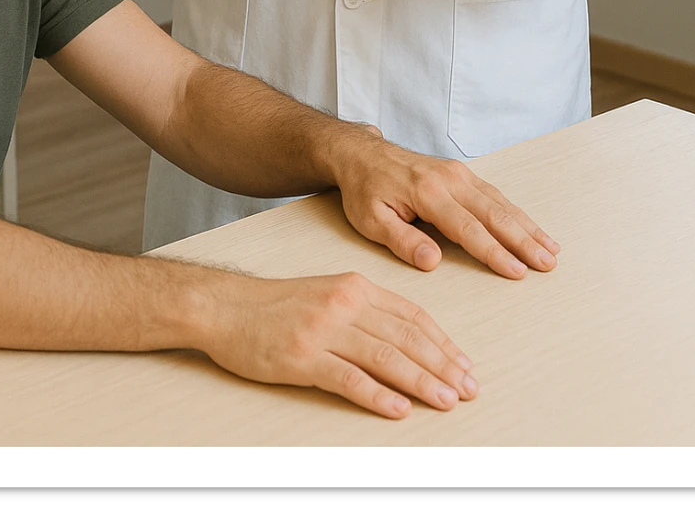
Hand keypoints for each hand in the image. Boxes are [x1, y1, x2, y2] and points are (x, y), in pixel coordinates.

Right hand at [203, 270, 478, 419]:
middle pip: (406, 337)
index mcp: (355, 286)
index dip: (443, 342)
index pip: (412, 316)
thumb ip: (367, 310)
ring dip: (421, 382)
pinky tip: (398, 408)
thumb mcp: (328, 292)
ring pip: (385, 357)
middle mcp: (344, 304)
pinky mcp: (302, 357)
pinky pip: (348, 379)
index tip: (465, 365)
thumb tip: (410, 339)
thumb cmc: (277, 305)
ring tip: (446, 400)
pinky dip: (377, 395)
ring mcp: (323, 330)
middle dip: (443, 365)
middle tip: (469, 389)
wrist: (226, 307)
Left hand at [331, 126, 559, 281]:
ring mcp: (458, 174)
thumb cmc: (365, 190)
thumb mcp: (370, 220)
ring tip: (551, 250)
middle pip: (493, 214)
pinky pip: (494, 194)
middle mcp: (448, 180)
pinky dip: (517, 213)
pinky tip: (532, 229)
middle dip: (524, 240)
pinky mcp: (461, 173)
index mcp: (427, 193)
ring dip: (527, 227)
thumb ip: (402, 241)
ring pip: (500, 203)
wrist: (362, 154)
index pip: (467, 229)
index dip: (494, 252)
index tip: (517, 271)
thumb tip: (432, 262)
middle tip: (548, 264)